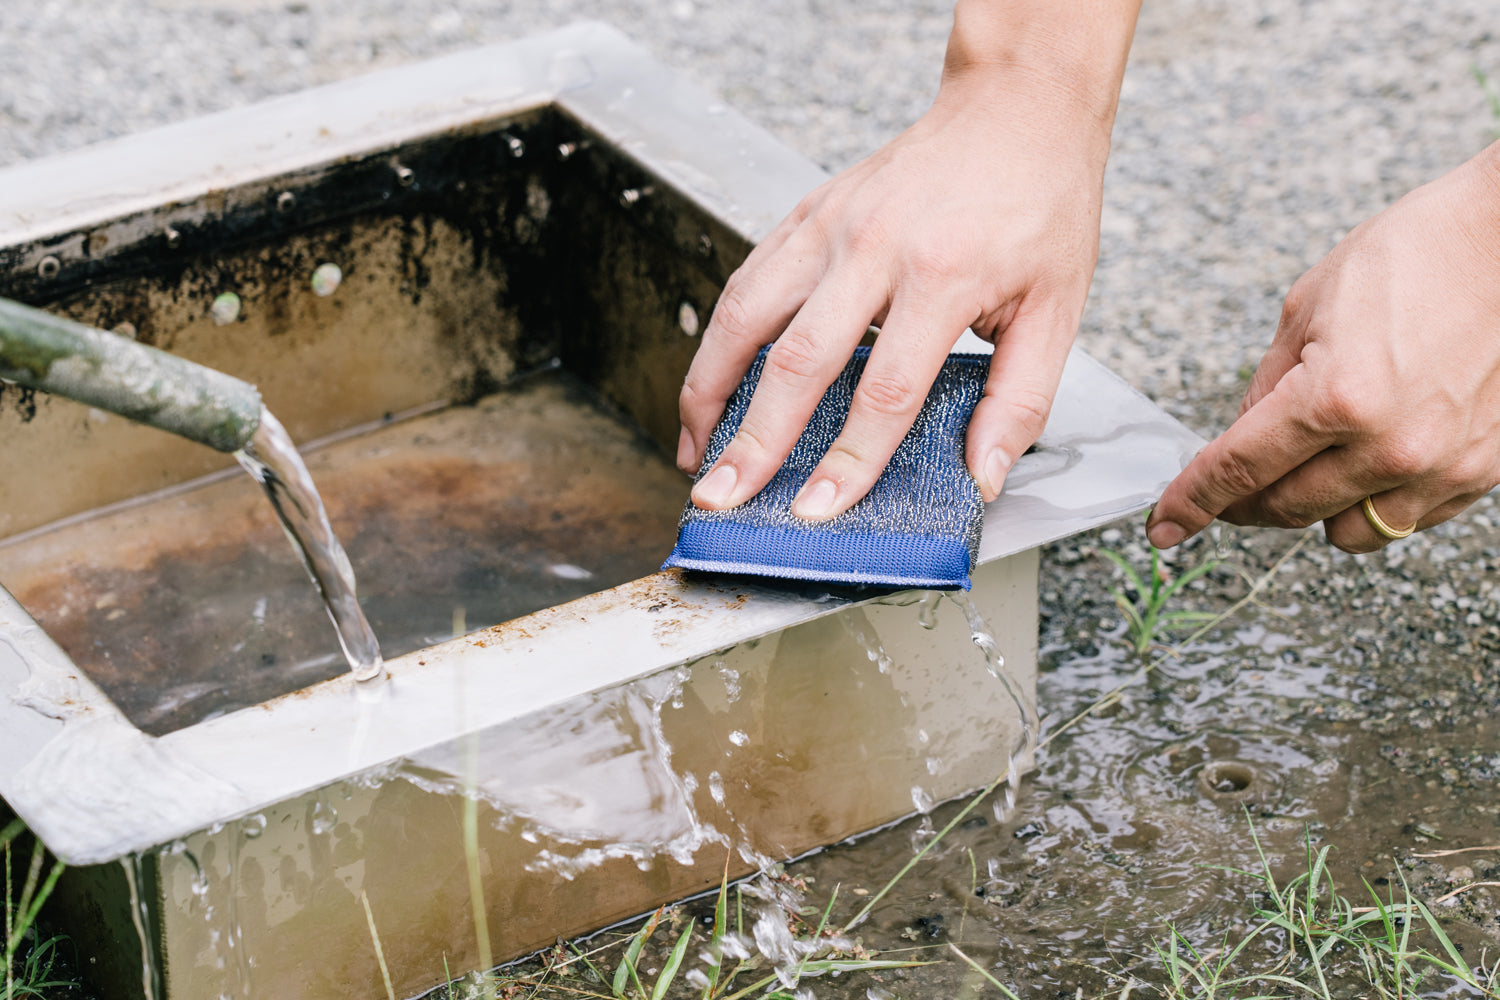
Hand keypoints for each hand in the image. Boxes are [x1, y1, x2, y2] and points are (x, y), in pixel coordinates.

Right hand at [678, 0, 1139, 517]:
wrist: (1016, 109)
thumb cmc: (1040, 205)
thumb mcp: (1058, 307)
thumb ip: (1020, 399)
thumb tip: (983, 476)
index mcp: (945, 275)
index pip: (884, 390)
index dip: (847, 460)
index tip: (816, 510)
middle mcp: (876, 247)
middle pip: (797, 360)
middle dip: (753, 440)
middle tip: (722, 497)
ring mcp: (832, 224)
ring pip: (748, 314)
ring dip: (711, 388)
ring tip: (695, 449)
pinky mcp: (809, 213)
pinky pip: (748, 280)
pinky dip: (720, 338)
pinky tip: (713, 384)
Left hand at [1148, 141, 1499, 552]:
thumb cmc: (1413, 255)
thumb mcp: (1306, 309)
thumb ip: (1265, 388)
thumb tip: (1239, 441)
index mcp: (1333, 399)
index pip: (1238, 469)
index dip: (1191, 502)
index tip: (1165, 524)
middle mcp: (1388, 446)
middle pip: (1284, 509)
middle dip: (1243, 502)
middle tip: (1228, 487)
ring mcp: (1440, 465)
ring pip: (1346, 532)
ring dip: (1312, 509)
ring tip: (1306, 468)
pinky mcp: (1482, 471)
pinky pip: (1407, 521)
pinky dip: (1374, 503)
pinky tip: (1365, 462)